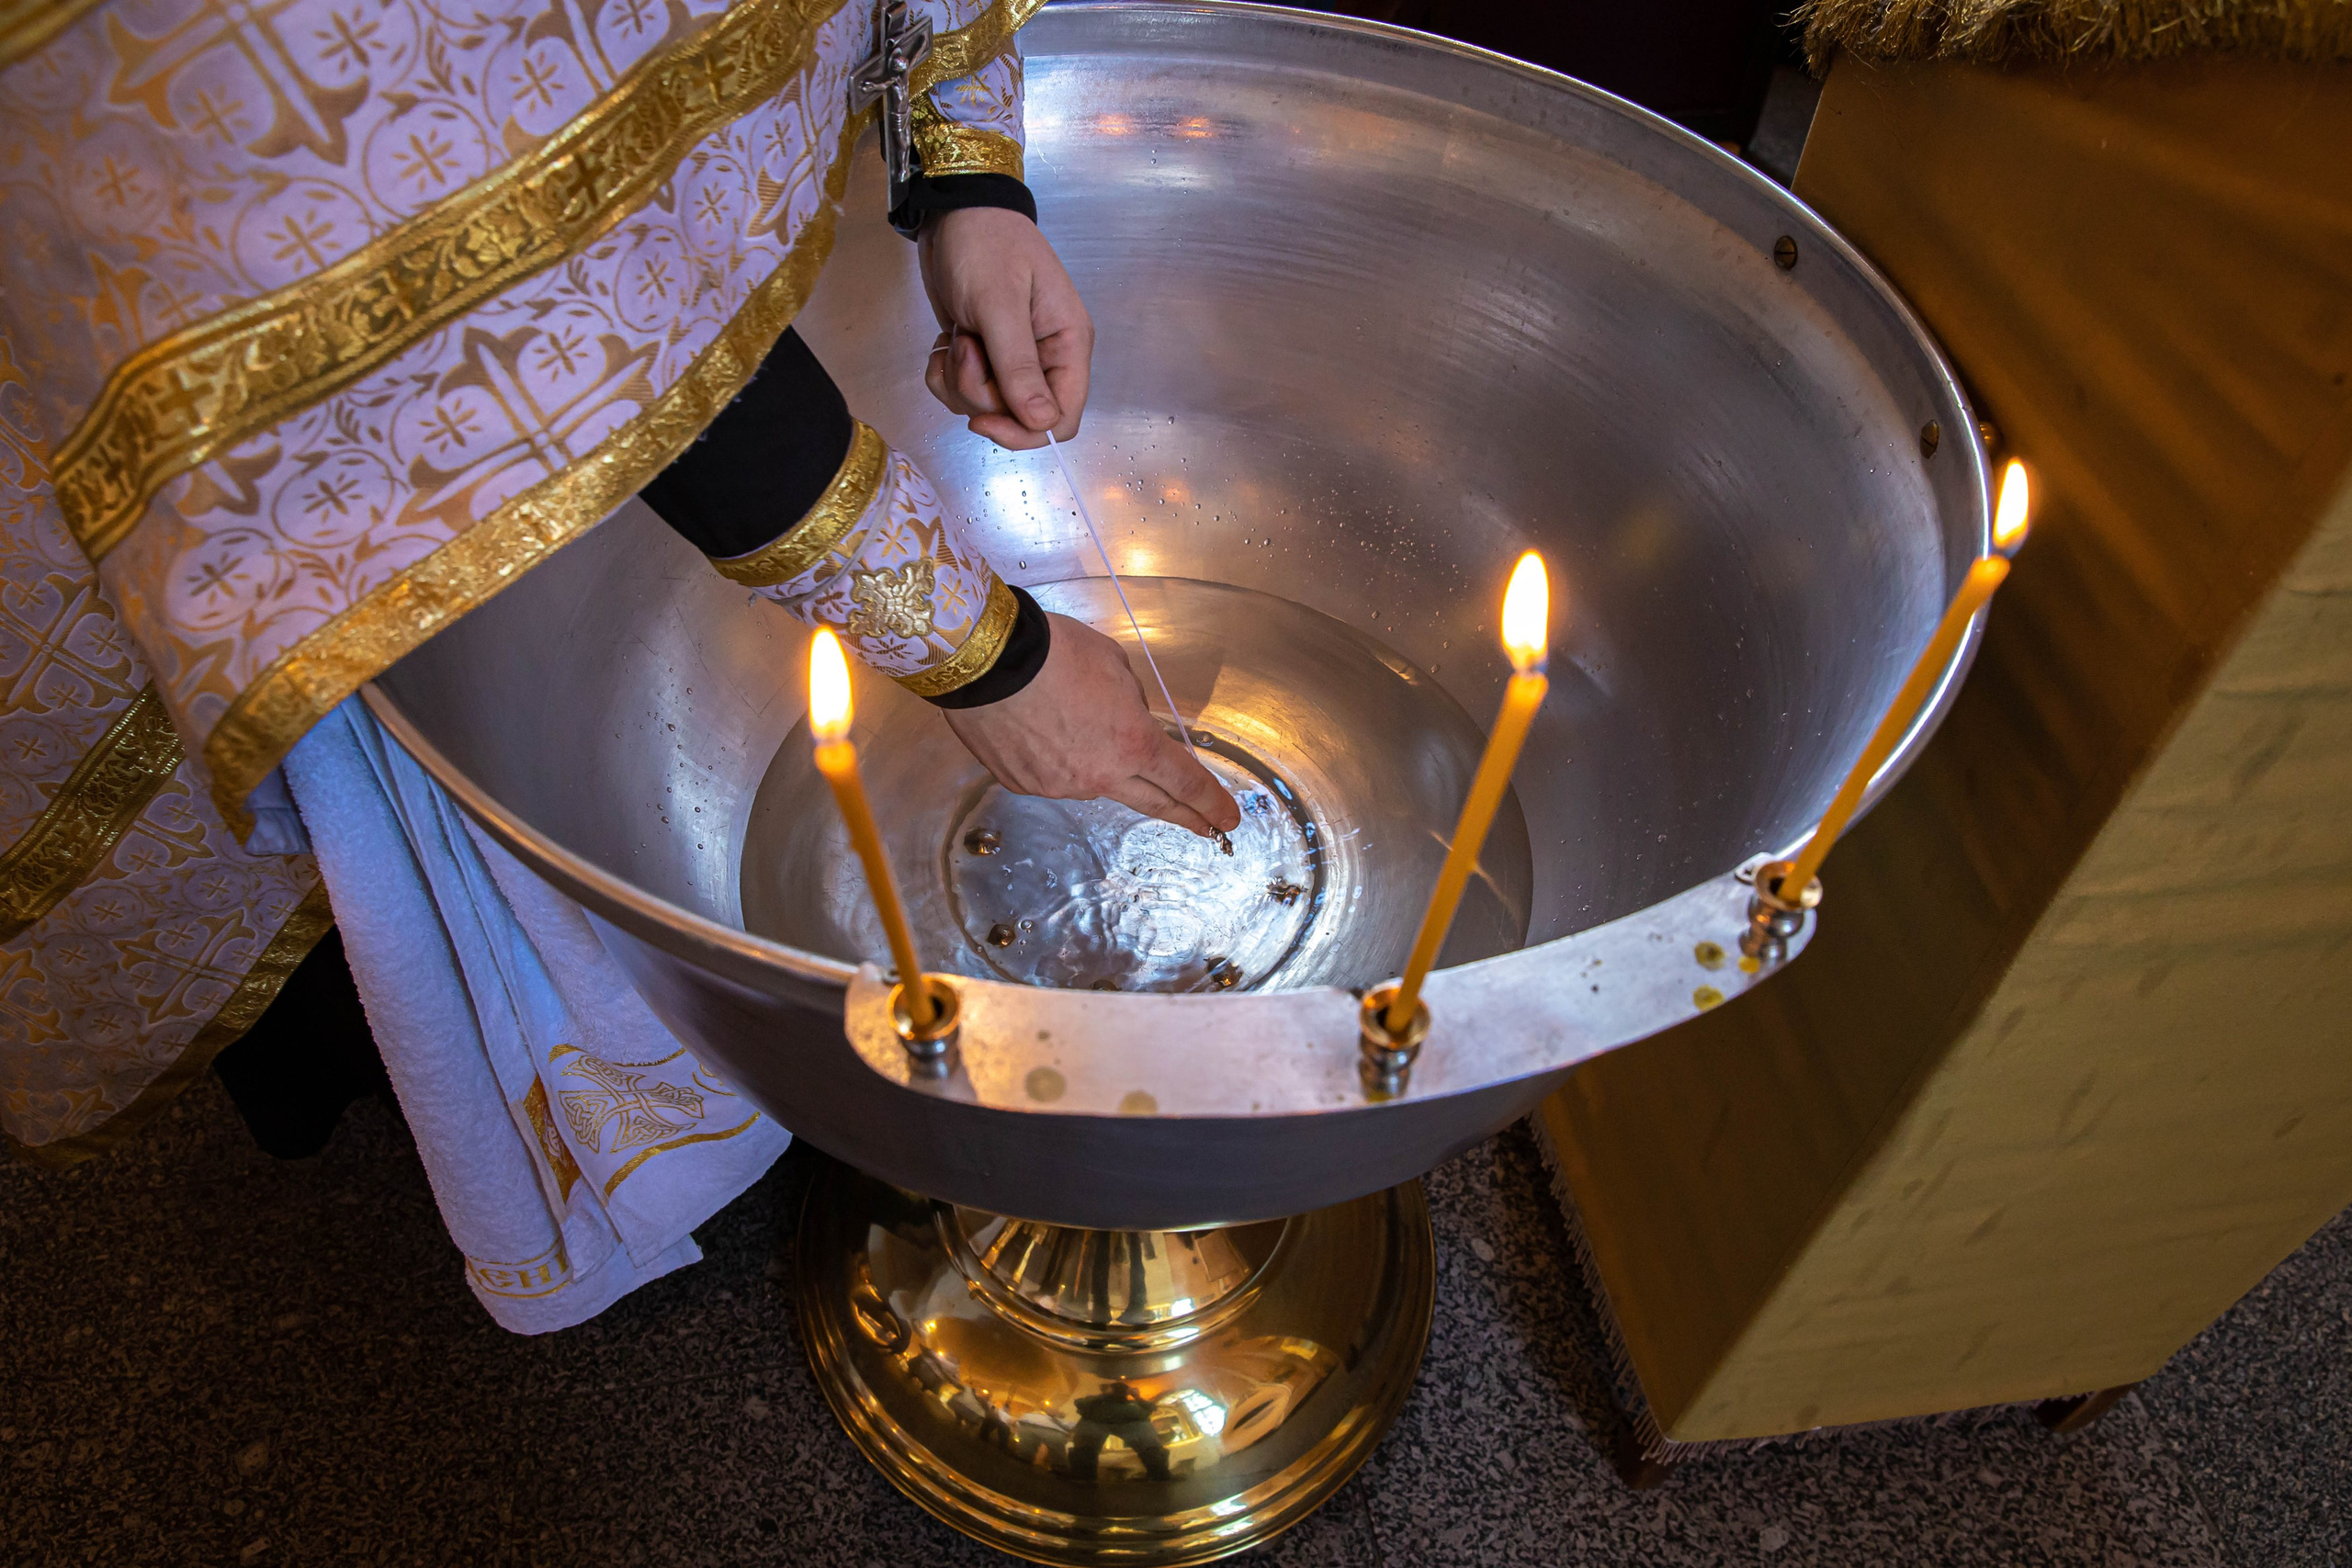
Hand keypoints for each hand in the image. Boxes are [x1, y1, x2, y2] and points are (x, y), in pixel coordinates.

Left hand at [918, 206, 1092, 448]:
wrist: (952, 214)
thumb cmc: (985, 244)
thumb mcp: (999, 305)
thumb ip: (1019, 367)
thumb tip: (1043, 423)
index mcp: (1067, 345)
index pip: (1063, 417)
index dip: (1025, 430)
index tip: (984, 418)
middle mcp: (1045, 359)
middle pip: (1018, 417)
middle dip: (981, 394)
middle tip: (967, 348)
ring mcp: (1011, 360)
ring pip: (985, 407)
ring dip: (959, 381)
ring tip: (958, 336)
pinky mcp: (982, 358)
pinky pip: (961, 392)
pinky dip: (944, 375)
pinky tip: (946, 341)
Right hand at [945, 613, 1240, 836]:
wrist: (986, 659)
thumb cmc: (1054, 652)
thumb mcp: (1113, 664)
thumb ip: (1131, 701)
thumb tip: (1129, 716)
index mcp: (1134, 743)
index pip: (1184, 781)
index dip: (1210, 801)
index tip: (1227, 817)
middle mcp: (1101, 775)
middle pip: (1154, 804)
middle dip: (1187, 817)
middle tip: (1209, 829)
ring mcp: (1060, 785)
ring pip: (1094, 782)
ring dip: (1098, 763)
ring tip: (1074, 723)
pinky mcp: (1023, 785)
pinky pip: (1051, 776)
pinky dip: (1055, 759)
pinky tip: (1039, 730)